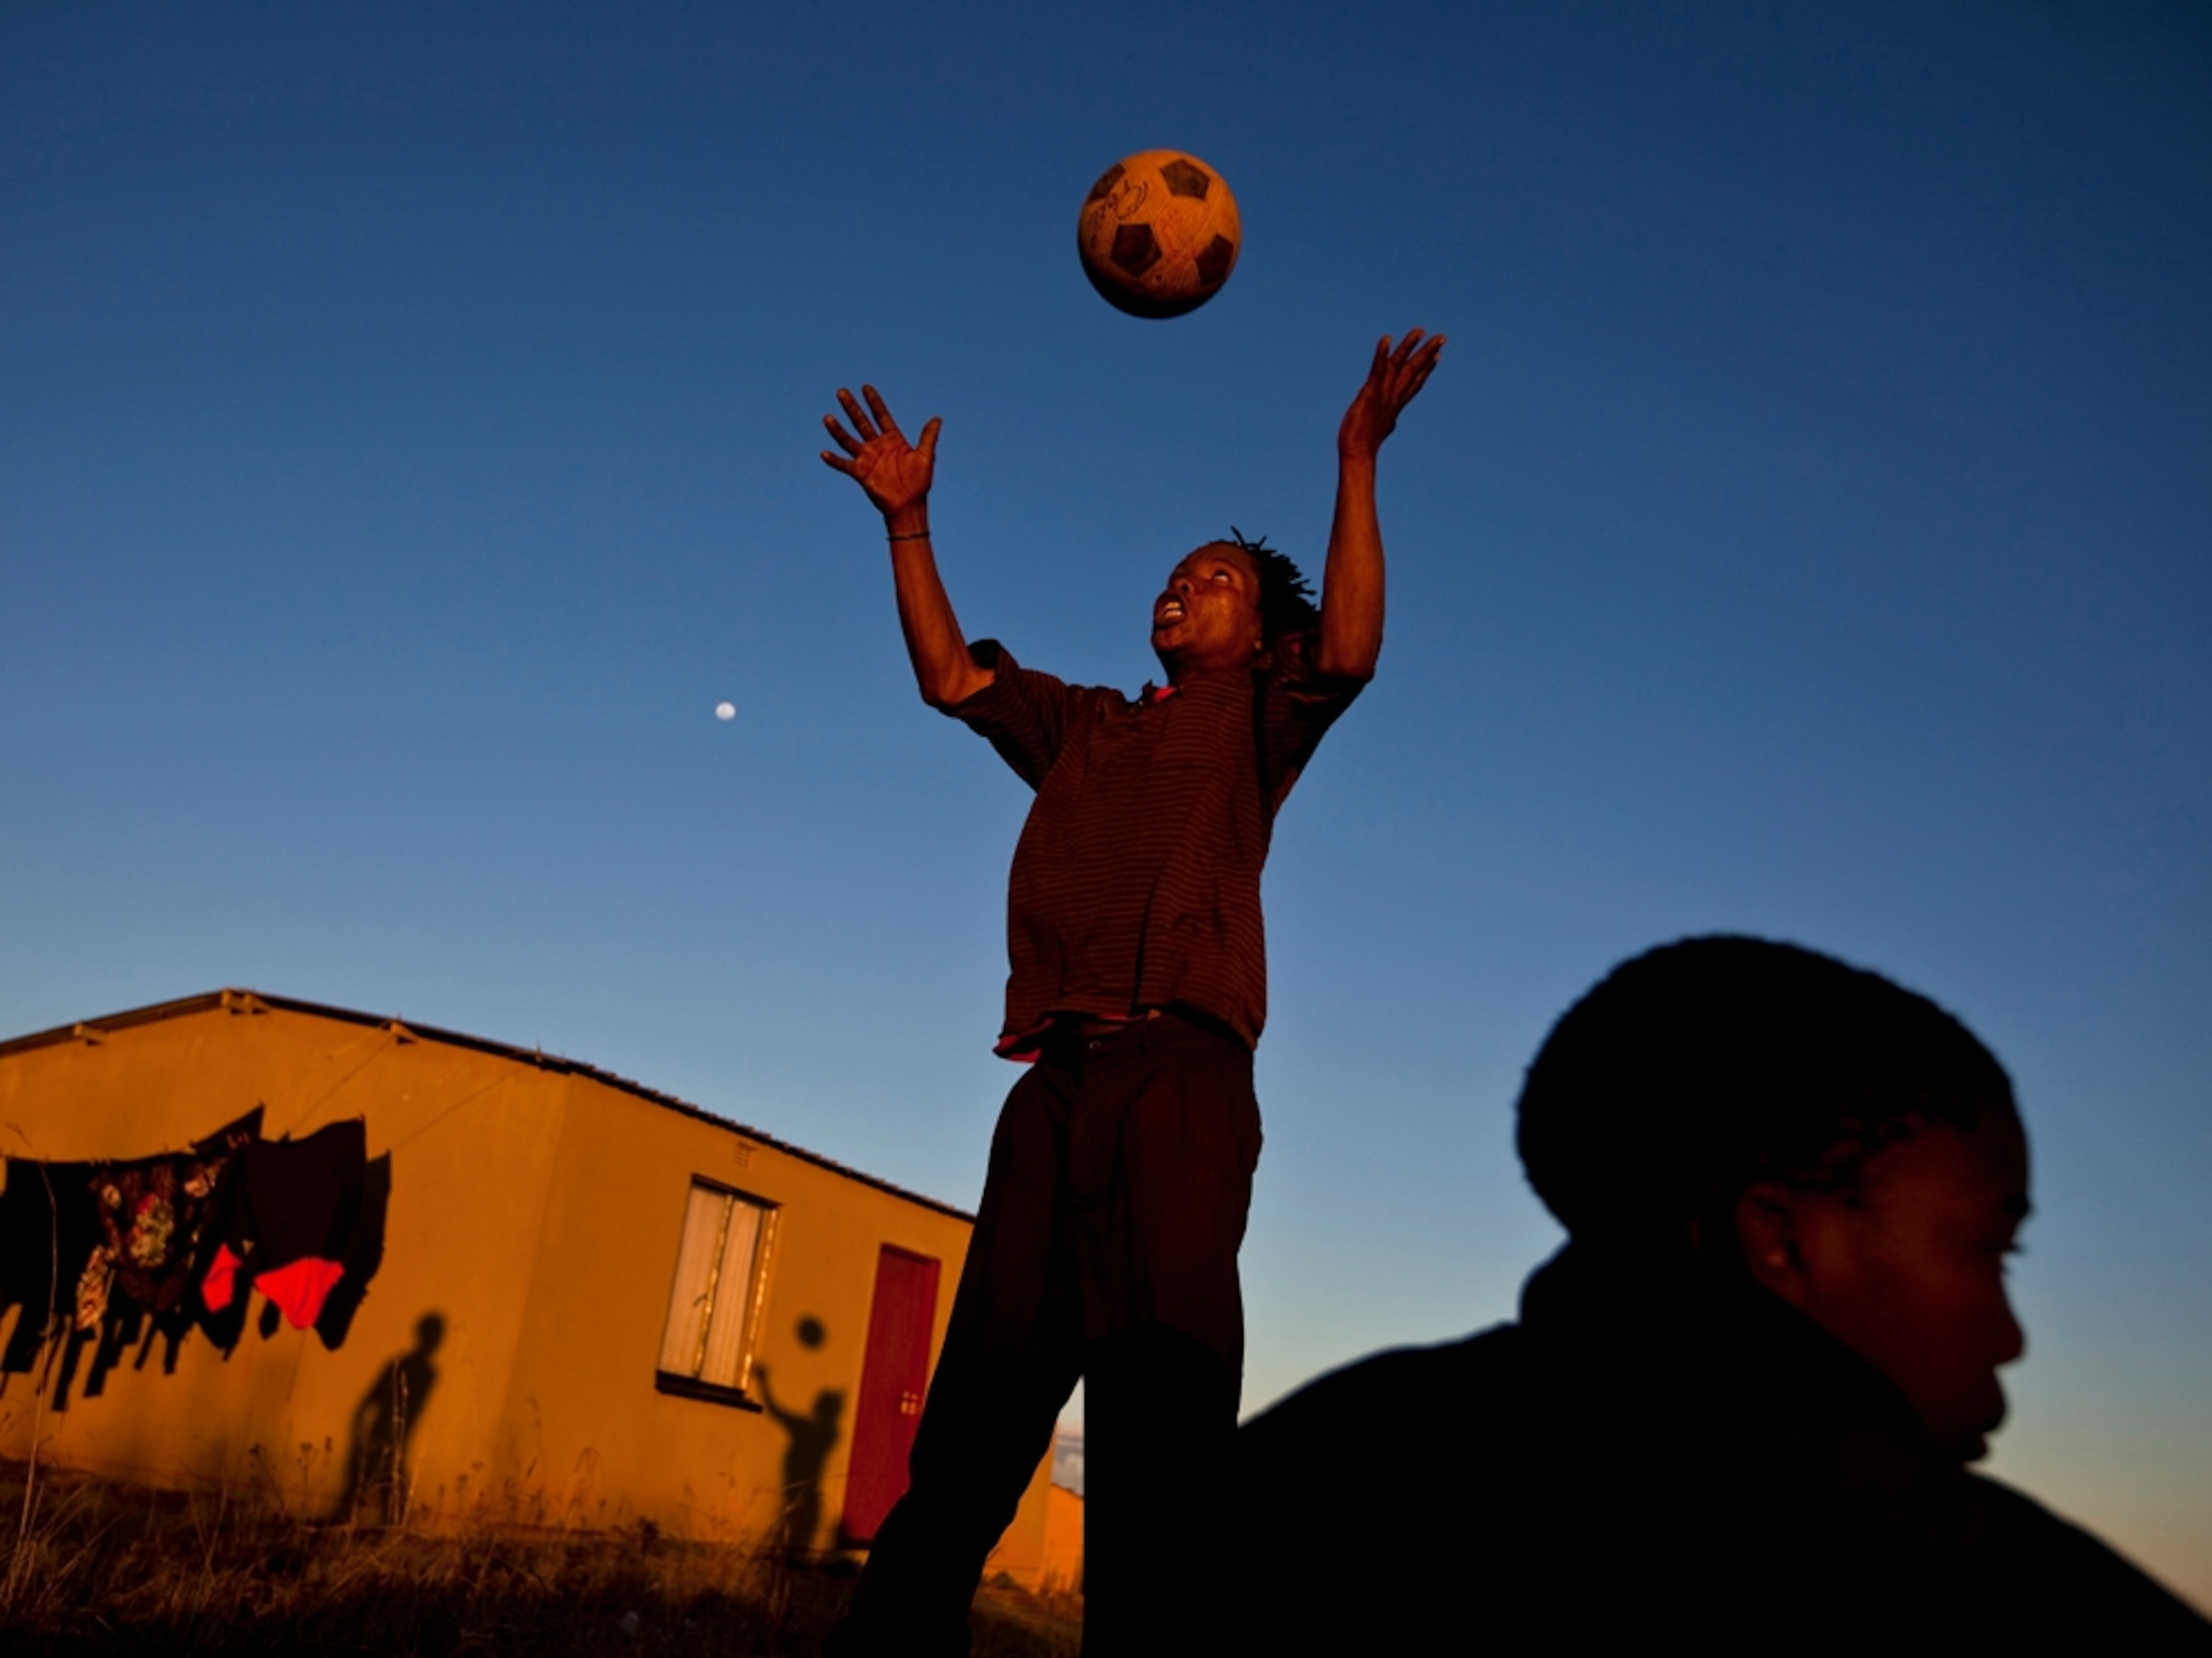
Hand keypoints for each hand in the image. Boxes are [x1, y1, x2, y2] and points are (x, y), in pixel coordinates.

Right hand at [821, 385, 940, 522]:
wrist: (909, 505)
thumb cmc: (918, 483)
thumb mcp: (925, 457)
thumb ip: (928, 437)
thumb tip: (937, 419)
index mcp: (893, 439)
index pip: (881, 416)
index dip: (874, 402)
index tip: (865, 387)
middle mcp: (877, 446)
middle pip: (861, 422)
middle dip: (852, 408)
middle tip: (842, 392)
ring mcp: (867, 459)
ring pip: (849, 440)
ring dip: (838, 430)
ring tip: (828, 417)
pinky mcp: (861, 473)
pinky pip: (844, 465)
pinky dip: (834, 460)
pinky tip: (824, 453)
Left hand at [1337, 330, 1445, 461]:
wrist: (1358, 454)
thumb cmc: (1364, 444)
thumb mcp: (1380, 429)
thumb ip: (1387, 421)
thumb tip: (1391, 424)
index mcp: (1395, 405)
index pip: (1415, 383)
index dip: (1426, 369)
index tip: (1437, 356)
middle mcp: (1393, 397)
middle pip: (1414, 371)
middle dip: (1427, 353)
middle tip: (1441, 337)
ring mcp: (1383, 395)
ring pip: (1399, 366)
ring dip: (1409, 347)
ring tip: (1419, 330)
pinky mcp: (1371, 393)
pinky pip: (1378, 370)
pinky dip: (1382, 354)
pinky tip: (1386, 339)